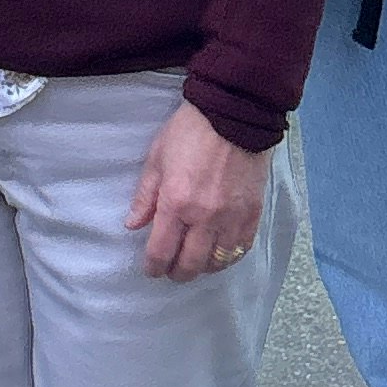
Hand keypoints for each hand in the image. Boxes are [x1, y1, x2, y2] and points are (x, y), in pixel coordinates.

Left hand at [128, 100, 268, 280]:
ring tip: (195, 262)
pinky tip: (220, 253)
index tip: (151, 269)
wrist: (235, 113)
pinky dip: (228, 257)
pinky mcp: (253, 213)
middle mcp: (204, 217)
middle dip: (177, 273)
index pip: (161, 251)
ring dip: (203, 268)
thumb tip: (133, 225)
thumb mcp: (157, 157)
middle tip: (172, 270)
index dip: (153, 267)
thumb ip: (145, 196)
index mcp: (176, 203)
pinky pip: (241, 249)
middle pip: (190, 264)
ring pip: (217, 262)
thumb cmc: (190, 131)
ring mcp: (232, 218)